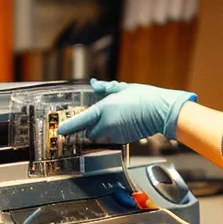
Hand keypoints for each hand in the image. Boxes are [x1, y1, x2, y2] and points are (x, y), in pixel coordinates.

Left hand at [56, 79, 197, 142]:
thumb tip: (95, 84)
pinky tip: (122, 123)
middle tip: (97, 117)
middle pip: (89, 131)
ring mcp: (115, 134)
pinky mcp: (124, 140)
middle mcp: (107, 124)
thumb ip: (106, 88)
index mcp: (104, 109)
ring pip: (100, 136)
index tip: (60, 130)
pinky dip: (112, 133)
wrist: (162, 111)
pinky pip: (111, 138)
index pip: (80, 121)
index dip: (69, 126)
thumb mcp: (124, 88)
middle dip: (90, 127)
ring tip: (114, 119)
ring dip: (101, 130)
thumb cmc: (145, 98)